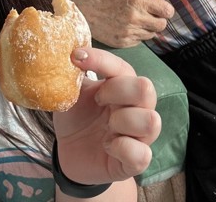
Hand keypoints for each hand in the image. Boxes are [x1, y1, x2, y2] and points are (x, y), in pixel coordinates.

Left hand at [53, 47, 160, 185]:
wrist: (70, 151)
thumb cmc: (77, 116)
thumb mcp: (70, 93)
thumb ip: (72, 75)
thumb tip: (65, 54)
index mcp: (121, 85)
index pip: (122, 67)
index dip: (100, 60)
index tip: (75, 57)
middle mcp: (136, 107)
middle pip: (146, 88)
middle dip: (118, 91)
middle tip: (97, 99)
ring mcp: (139, 134)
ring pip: (150, 121)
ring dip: (122, 121)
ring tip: (105, 126)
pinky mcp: (136, 161)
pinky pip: (141, 154)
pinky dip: (122, 148)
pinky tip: (107, 146)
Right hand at [60, 0, 173, 47]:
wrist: (78, 8)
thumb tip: (163, 2)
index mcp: (137, 0)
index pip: (167, 11)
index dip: (164, 9)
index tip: (159, 8)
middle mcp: (135, 17)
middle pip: (161, 25)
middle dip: (157, 19)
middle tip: (146, 15)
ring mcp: (128, 32)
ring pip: (150, 34)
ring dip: (146, 28)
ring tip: (131, 20)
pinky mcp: (121, 43)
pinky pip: (138, 41)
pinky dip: (135, 35)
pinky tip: (123, 26)